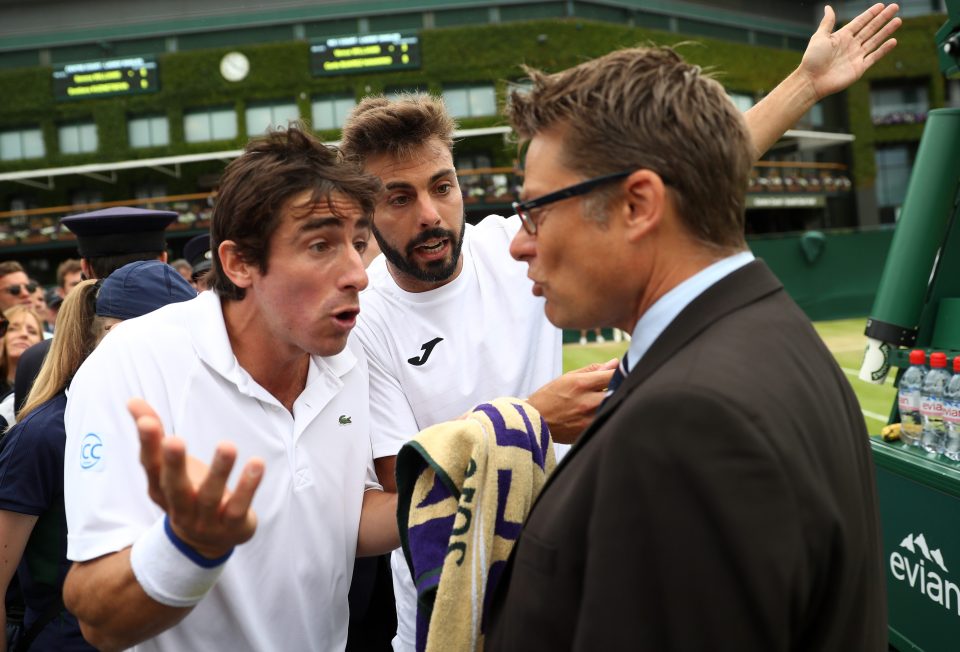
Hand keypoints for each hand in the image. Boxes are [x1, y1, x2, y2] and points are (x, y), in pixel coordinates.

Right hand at [129, 398, 264, 559]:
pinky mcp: (232, 525)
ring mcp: (205, 519)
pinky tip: (257, 464)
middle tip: (173, 440)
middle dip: (173, 464)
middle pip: (174, 486)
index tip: (146, 421)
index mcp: (160, 488)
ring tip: (227, 446)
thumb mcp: (169, 466)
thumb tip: (132, 400)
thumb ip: (155, 433)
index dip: (148, 445)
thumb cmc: (186, 492)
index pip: (151, 466)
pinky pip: (239, 506)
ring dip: (219, 471)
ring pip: (209, 496)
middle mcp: (179, 506)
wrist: (205, 544)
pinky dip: (247, 487)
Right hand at [528, 359, 618, 444]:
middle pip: (617, 393)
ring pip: (613, 408)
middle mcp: (586, 402)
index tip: (625, 373)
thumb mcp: (567, 378)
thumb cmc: (550, 397)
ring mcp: (588, 420)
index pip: (612, 375)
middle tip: (622, 387)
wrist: (534, 422)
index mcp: (580, 384)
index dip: (622, 373)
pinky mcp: (588, 433)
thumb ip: (592, 370)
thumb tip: (615, 363)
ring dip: (614, 403)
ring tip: (610, 401)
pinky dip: (607, 415)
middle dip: (620, 389)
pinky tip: (602, 413)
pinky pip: (605, 421)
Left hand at [799, 3, 900, 100]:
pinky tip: (893, 41)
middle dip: (883, 18)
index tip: (881, 5)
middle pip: (870, 29)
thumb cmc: (812, 59)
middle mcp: (851, 45)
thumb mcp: (819, 37)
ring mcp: (856, 56)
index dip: (870, 14)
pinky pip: (874, 57)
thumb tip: (828, 7)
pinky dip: (884, 50)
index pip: (859, 22)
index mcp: (842, 36)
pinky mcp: (859, 68)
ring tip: (898, 20)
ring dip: (886, 31)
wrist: (811, 81)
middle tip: (895, 7)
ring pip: (875, 40)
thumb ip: (827, 22)